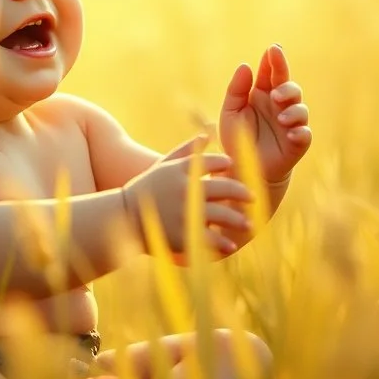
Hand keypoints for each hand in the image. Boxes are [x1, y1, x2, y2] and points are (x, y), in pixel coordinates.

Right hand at [121, 134, 253, 255]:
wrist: (124, 216)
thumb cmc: (148, 188)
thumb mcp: (164, 164)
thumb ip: (187, 150)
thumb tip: (208, 133)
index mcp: (181, 169)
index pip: (212, 161)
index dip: (225, 163)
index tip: (232, 166)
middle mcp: (185, 188)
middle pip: (223, 187)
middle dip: (242, 192)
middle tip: (253, 197)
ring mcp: (185, 211)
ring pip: (222, 214)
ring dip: (238, 219)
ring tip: (248, 223)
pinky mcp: (183, 234)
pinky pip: (210, 239)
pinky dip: (223, 243)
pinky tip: (231, 244)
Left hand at [218, 44, 311, 185]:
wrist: (242, 169)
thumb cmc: (237, 137)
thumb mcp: (230, 111)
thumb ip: (236, 89)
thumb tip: (245, 65)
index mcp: (263, 93)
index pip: (271, 72)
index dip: (275, 60)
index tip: (274, 49)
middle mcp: (279, 105)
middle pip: (291, 87)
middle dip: (287, 87)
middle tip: (276, 94)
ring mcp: (290, 123)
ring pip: (301, 109)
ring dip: (293, 111)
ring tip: (281, 117)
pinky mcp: (297, 143)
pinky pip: (305, 134)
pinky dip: (300, 132)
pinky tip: (290, 133)